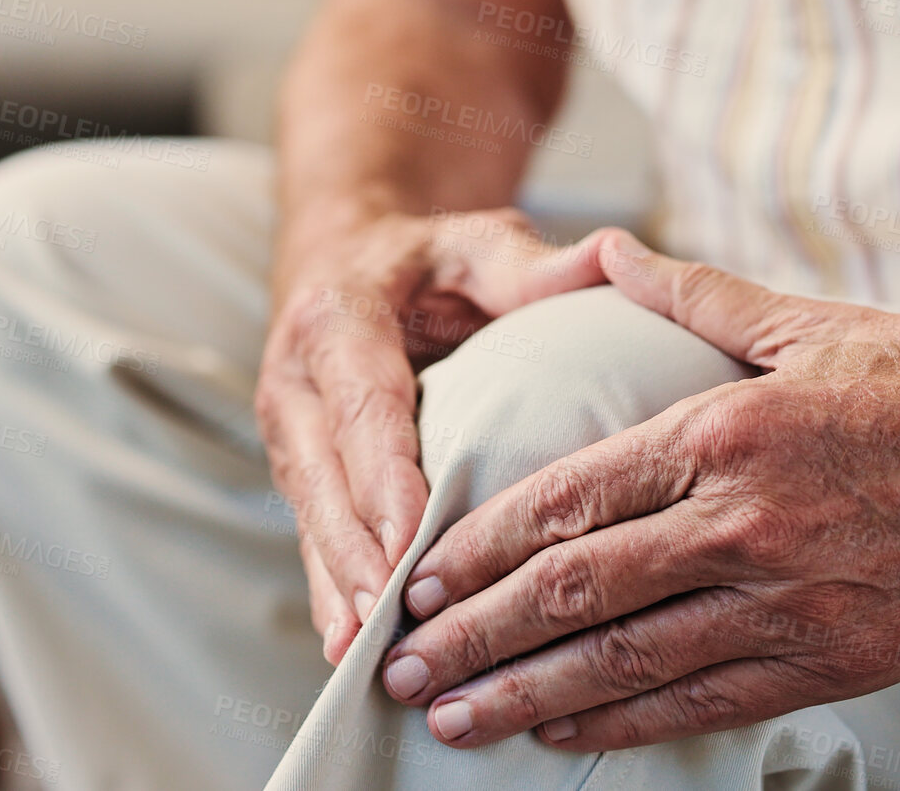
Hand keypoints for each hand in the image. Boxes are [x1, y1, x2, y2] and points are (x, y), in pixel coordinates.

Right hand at [256, 207, 604, 662]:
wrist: (347, 260)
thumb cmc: (429, 260)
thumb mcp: (478, 244)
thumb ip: (531, 263)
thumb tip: (608, 256)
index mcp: (339, 317)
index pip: (364, 405)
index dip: (383, 478)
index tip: (410, 542)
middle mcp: (298, 379)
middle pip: (325, 479)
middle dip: (355, 555)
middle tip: (391, 624)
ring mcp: (291, 431)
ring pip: (311, 518)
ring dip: (338, 588)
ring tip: (368, 655)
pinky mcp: (300, 470)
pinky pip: (312, 536)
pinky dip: (331, 592)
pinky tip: (352, 651)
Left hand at [380, 231, 899, 748]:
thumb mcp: (809, 322)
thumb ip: (692, 293)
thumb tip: (607, 251)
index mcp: (732, 431)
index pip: (570, 500)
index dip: (482, 546)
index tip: (420, 574)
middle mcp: (752, 525)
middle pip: (580, 593)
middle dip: (476, 637)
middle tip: (399, 665)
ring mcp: (797, 604)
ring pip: (631, 664)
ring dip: (527, 696)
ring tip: (453, 718)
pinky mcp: (840, 660)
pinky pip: (707, 703)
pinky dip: (624, 723)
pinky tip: (562, 731)